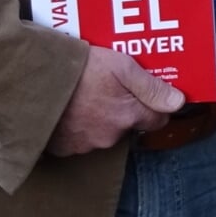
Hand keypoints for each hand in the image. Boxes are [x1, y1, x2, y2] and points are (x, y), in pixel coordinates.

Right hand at [48, 46, 182, 155]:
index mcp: (129, 116)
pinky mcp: (63, 148)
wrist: (36, 81)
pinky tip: (69, 109)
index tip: (146, 94)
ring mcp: (86, 145)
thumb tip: (179, 103)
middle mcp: (111, 136)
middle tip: (111, 89)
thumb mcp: (122, 68)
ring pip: (103, 133)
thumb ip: (152, 88)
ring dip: (99, 119)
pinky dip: (77, 128)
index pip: (157, 120)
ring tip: (86, 95)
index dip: (155, 106)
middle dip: (124, 111)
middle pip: (129, 126)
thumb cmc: (82, 70)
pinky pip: (78, 140)